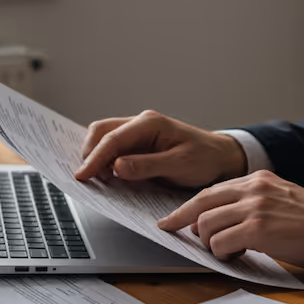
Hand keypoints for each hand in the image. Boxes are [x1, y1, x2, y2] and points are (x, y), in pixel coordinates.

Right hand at [75, 110, 246, 188]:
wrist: (220, 158)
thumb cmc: (204, 158)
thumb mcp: (178, 165)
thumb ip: (147, 165)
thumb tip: (117, 167)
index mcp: (150, 123)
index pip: (113, 138)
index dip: (94, 158)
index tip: (82, 176)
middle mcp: (141, 123)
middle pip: (102, 132)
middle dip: (90, 154)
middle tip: (87, 178)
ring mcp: (139, 133)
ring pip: (105, 139)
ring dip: (96, 158)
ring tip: (97, 180)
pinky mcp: (139, 145)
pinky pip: (114, 149)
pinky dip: (105, 161)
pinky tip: (105, 175)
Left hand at [157, 170, 303, 270]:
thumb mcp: (279, 199)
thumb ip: (250, 203)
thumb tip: (217, 219)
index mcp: (258, 178)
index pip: (211, 191)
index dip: (189, 207)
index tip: (172, 218)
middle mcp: (253, 188)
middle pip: (201, 203)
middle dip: (183, 221)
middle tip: (172, 232)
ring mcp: (255, 207)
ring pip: (207, 225)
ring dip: (210, 243)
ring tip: (229, 250)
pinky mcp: (258, 229)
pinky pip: (221, 243)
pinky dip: (223, 254)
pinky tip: (239, 256)